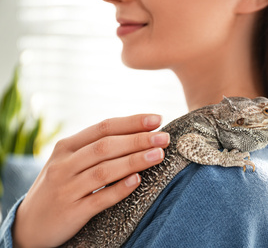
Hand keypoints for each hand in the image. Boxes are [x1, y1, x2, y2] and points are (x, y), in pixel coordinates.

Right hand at [12, 114, 169, 247]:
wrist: (29, 224)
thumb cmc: (59, 185)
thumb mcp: (68, 161)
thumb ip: (94, 148)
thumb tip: (136, 134)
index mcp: (66, 147)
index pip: (103, 127)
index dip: (131, 122)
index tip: (157, 119)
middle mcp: (64, 165)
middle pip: (106, 146)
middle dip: (138, 140)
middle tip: (164, 137)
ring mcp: (67, 188)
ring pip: (104, 170)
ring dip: (134, 161)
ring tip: (159, 155)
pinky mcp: (71, 212)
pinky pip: (99, 199)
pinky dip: (119, 189)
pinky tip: (138, 181)